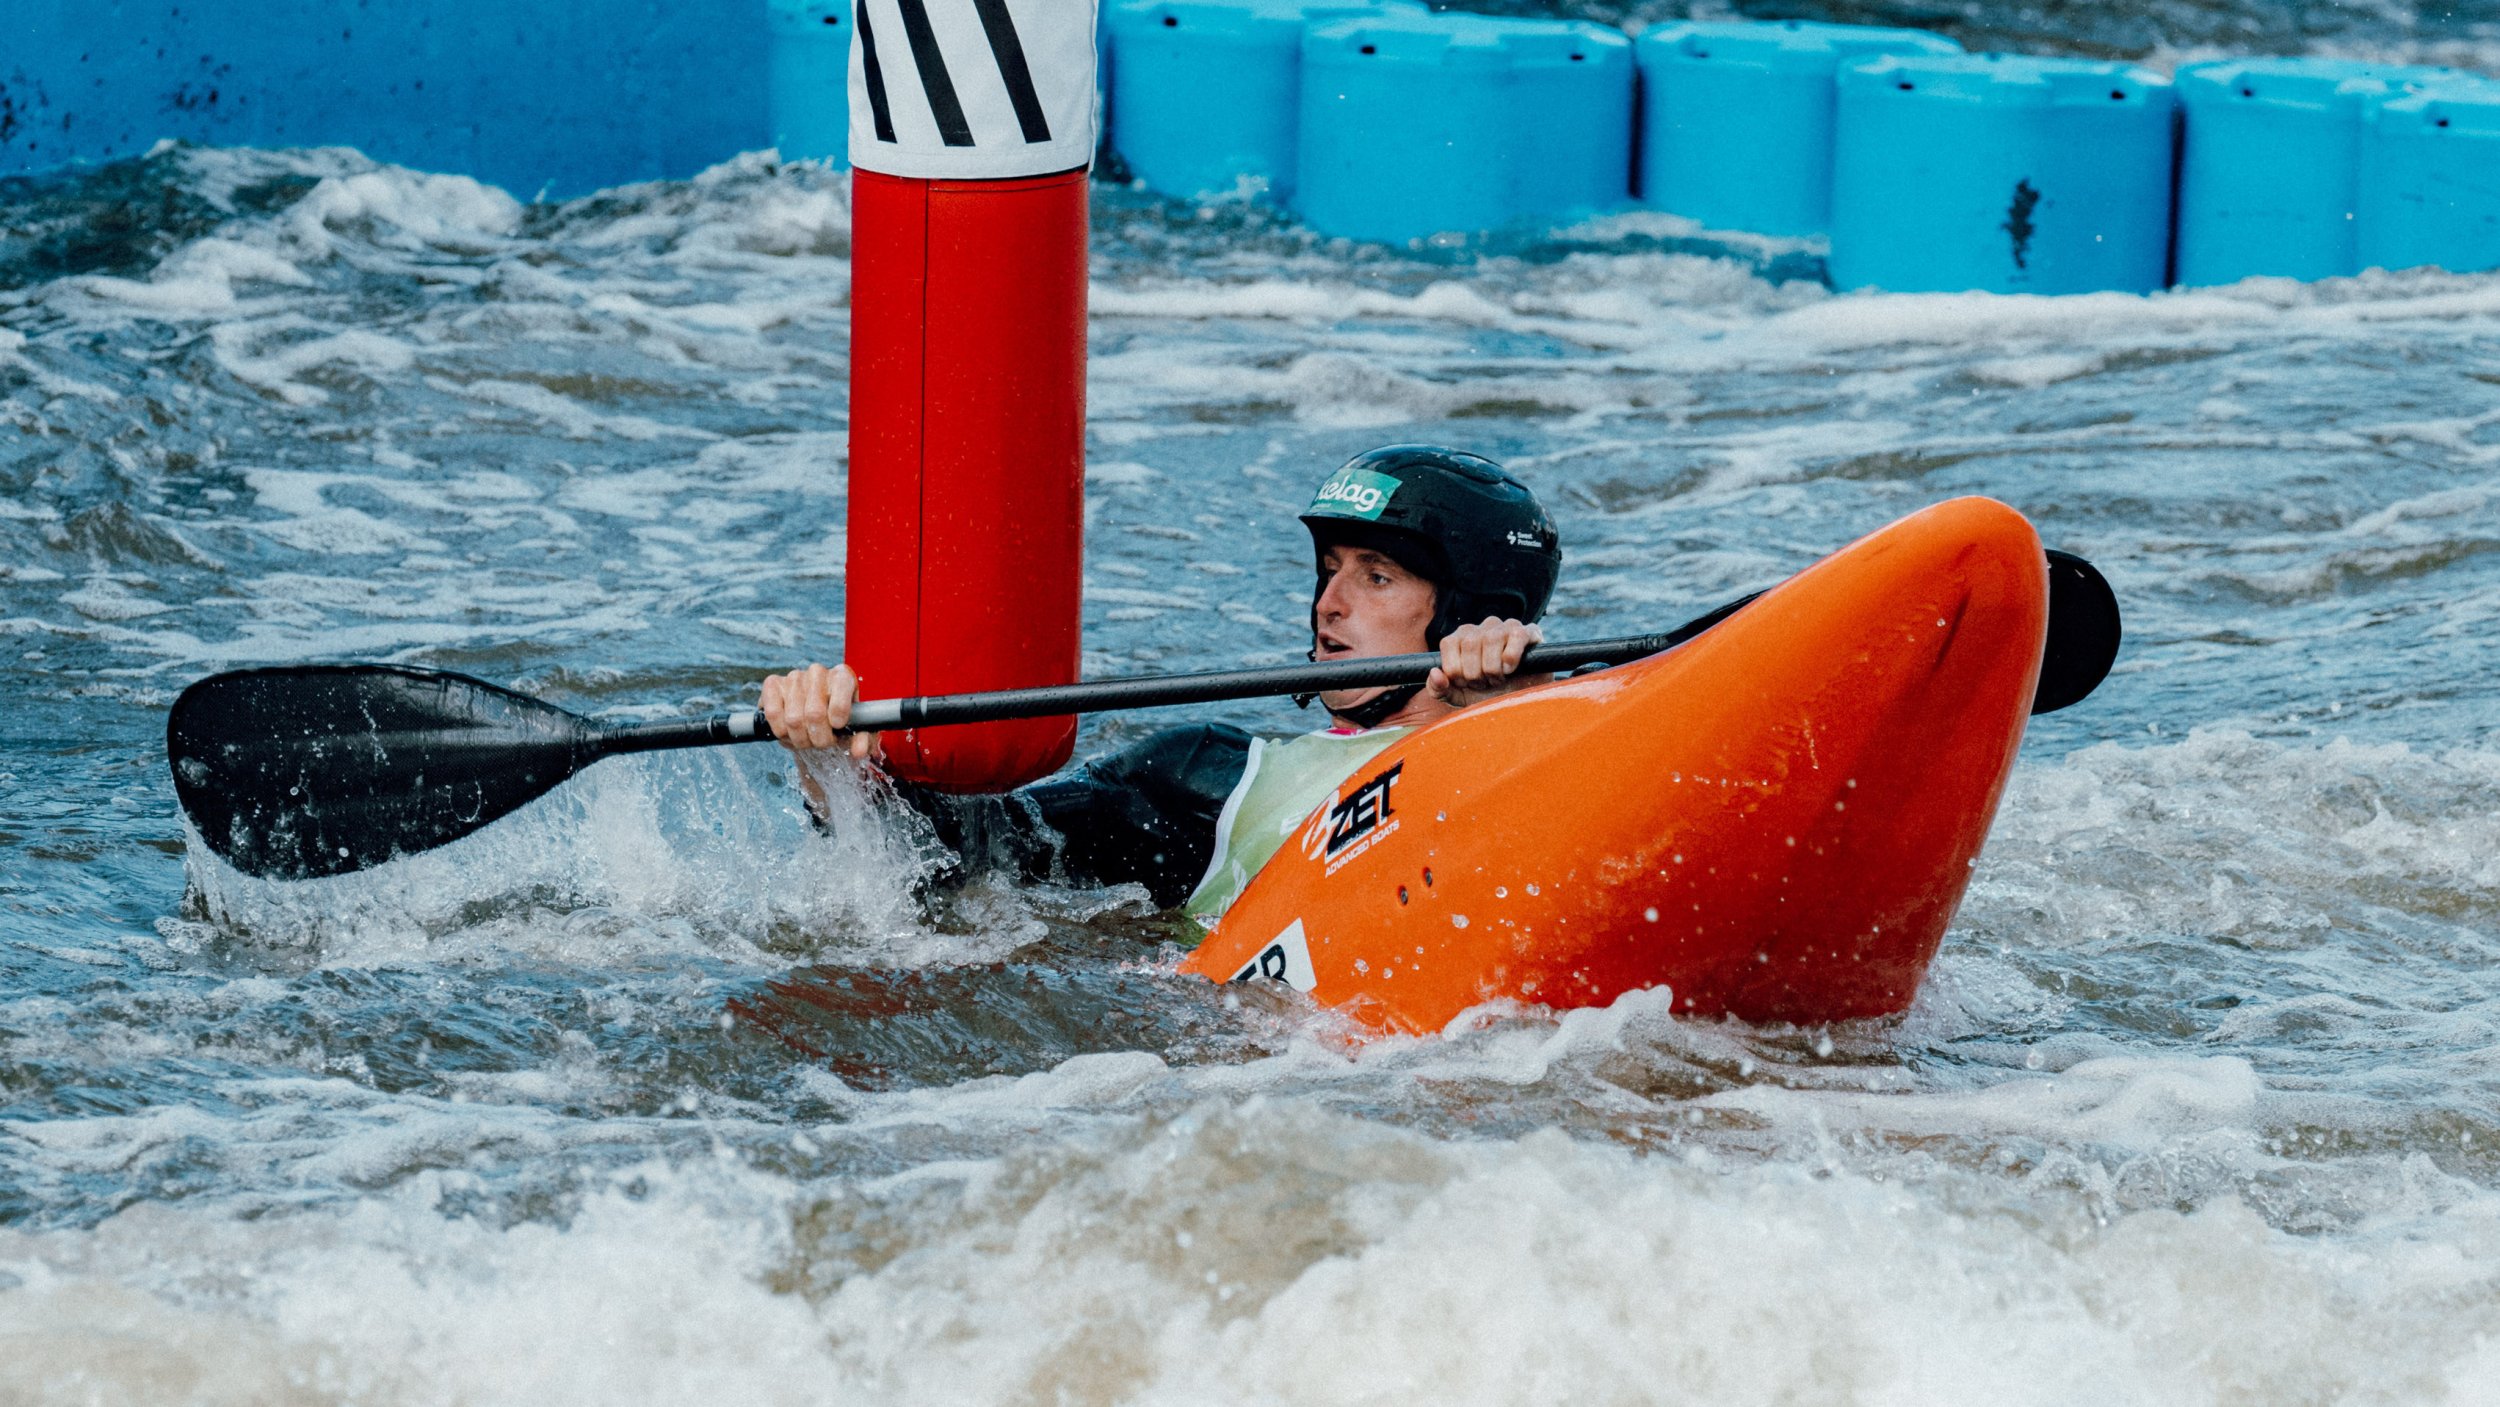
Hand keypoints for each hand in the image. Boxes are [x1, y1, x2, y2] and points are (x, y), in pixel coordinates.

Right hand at [759, 662, 882, 763]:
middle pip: (815, 714)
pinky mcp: (772, 684)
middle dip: (819, 739)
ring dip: (800, 739)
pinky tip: (789, 732)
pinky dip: (781, 732)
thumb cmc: (839, 719)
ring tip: (807, 739)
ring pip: (793, 719)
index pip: (840, 696)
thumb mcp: (856, 728)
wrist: (815, 713)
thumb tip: (858, 752)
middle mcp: (818, 672)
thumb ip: (862, 739)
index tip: (837, 727)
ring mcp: (794, 677)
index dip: (838, 718)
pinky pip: (773, 714)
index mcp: (842, 677)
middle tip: (822, 743)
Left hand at [1427, 618, 1551, 708]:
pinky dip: (1512, 657)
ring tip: (1499, 679)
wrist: (1521, 704)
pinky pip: (1517, 635)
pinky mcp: (1529, 632)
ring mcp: (1506, 627)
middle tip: (1486, 683)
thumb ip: (1438, 689)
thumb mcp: (1458, 697)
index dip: (1457, 670)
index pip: (1449, 643)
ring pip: (1491, 639)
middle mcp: (1482, 627)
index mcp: (1462, 637)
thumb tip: (1435, 673)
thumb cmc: (1488, 696)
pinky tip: (1512, 669)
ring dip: (1494, 668)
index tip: (1467, 683)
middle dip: (1476, 673)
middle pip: (1469, 643)